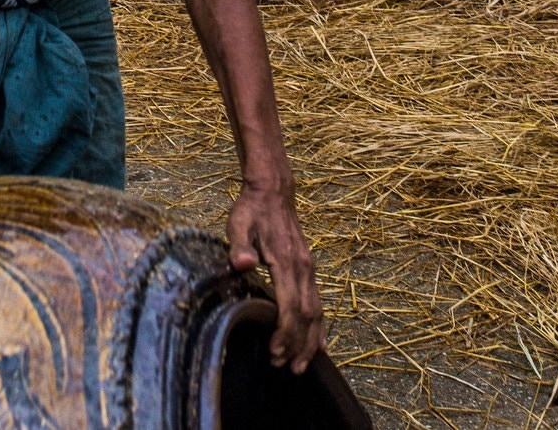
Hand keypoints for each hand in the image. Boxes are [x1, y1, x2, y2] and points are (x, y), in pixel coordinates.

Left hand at [228, 179, 325, 372]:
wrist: (273, 191)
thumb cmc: (251, 210)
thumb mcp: (238, 223)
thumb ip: (239, 245)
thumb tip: (242, 263)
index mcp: (286, 261)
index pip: (290, 305)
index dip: (285, 332)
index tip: (275, 351)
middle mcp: (303, 268)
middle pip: (307, 315)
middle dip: (297, 344)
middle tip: (285, 367)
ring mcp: (308, 270)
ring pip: (316, 312)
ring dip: (310, 341)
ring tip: (300, 365)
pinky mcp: (308, 269)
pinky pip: (318, 303)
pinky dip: (319, 327)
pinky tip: (318, 344)